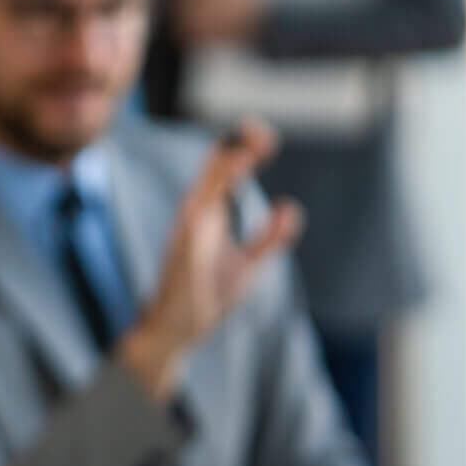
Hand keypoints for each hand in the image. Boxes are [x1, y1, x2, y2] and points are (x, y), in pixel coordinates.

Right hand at [119, 120, 298, 398]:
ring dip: (221, 174)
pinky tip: (216, 199)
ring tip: (244, 154)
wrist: (176, 333)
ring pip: (202, 195)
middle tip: (260, 132)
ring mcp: (186, 238)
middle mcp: (196, 219)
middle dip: (236, 151)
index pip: (225, 173)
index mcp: (210, 217)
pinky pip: (190, 232)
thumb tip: (290, 209)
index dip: (243, 151)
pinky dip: (203, 212)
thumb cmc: (205, 298)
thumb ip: (267, 239)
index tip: (265, 138)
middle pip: (214, 174)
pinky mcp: (181, 260)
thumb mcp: (247, 266)